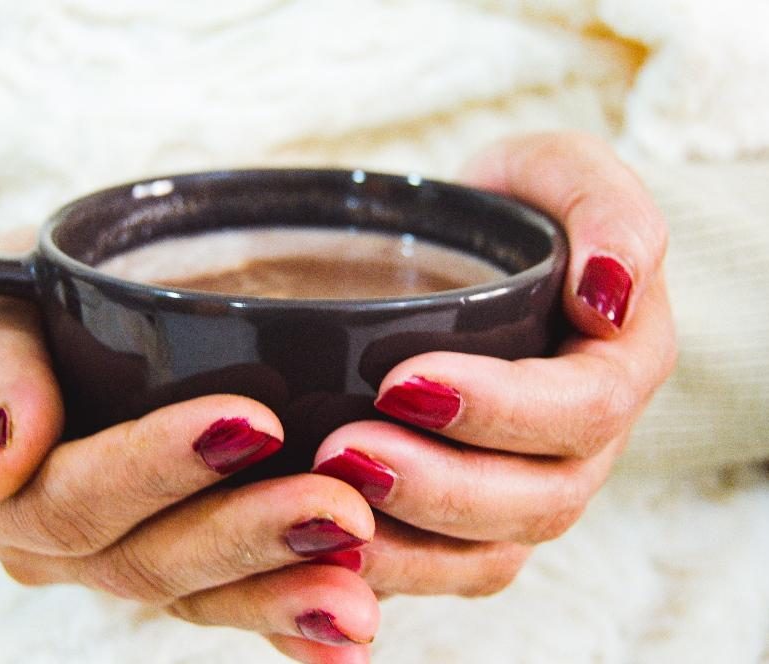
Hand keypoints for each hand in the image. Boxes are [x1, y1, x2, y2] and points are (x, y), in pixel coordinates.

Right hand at [0, 230, 379, 662]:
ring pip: (201, 595)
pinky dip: (287, 625)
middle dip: (250, 537)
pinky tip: (348, 641)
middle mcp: (56, 550)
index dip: (160, 468)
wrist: (31, 348)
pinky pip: (230, 607)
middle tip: (343, 513)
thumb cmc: (13, 317)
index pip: (76, 496)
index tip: (253, 425)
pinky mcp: (176, 567)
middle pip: (151, 559)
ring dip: (283, 596)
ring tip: (361, 600)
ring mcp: (118, 564)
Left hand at [306, 132, 676, 599]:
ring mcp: (527, 487)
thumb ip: (608, 211)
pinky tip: (323, 549)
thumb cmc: (512, 207)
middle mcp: (582, 444)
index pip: (583, 410)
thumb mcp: (559, 173)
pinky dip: (389, 569)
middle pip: (538, 501)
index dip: (500, 409)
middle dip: (441, 487)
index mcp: (618, 366)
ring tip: (326, 501)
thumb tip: (612, 295)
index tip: (400, 380)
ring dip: (409, 542)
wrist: (460, 250)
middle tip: (344, 451)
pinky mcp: (470, 518)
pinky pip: (444, 570)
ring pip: (490, 554)